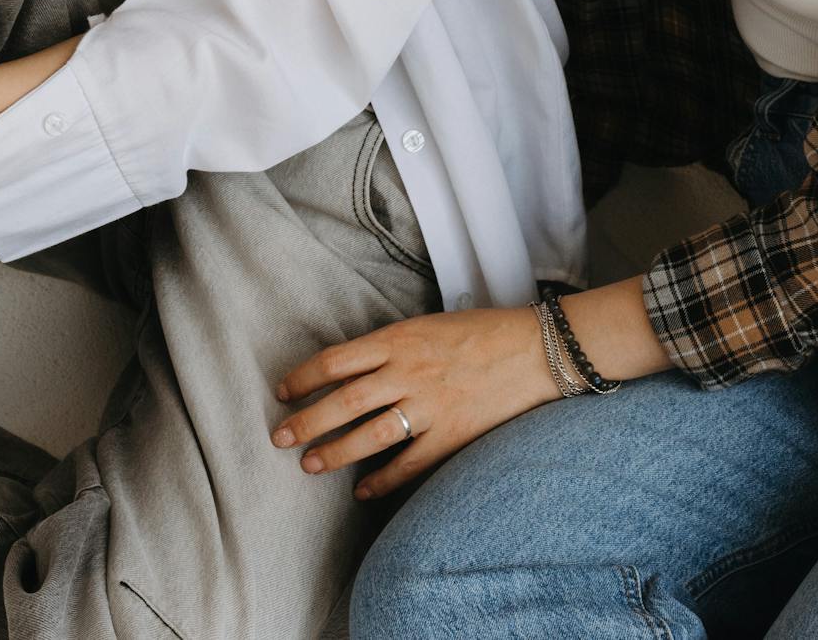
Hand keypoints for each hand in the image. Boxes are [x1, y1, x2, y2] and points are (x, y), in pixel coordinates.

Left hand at [270, 306, 559, 499]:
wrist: (538, 349)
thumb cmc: (482, 332)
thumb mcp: (428, 325)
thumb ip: (391, 347)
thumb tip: (351, 370)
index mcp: (400, 339)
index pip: (336, 360)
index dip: (303, 377)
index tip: (283, 392)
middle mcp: (409, 372)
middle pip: (343, 401)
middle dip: (306, 421)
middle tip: (279, 438)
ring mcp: (431, 406)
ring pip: (369, 435)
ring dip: (335, 452)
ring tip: (310, 465)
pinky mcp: (453, 435)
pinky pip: (409, 464)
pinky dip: (383, 481)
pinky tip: (363, 491)